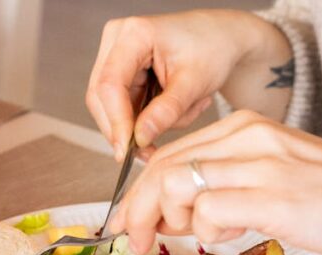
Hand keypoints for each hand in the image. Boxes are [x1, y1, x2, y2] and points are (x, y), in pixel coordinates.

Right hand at [86, 10, 290, 159]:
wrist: (220, 38)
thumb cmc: (212, 49)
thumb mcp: (194, 83)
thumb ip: (166, 111)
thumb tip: (139, 139)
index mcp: (133, 33)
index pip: (110, 84)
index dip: (116, 121)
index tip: (126, 150)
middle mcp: (117, 39)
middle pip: (101, 96)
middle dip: (124, 128)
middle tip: (148, 153)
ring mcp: (116, 55)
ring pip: (110, 105)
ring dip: (141, 123)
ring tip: (184, 112)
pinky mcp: (123, 71)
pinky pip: (124, 105)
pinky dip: (147, 117)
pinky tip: (177, 108)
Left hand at [109, 110, 321, 254]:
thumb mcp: (283, 175)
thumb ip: (235, 182)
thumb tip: (187, 211)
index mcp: (249, 127)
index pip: (171, 152)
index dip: (141, 191)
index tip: (133, 220)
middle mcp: (250, 138)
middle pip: (163, 167)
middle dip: (138, 209)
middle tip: (137, 240)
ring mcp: (263, 166)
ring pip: (177, 185)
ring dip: (166, 221)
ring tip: (184, 240)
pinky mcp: (276, 199)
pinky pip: (209, 211)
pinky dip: (205, 231)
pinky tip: (228, 236)